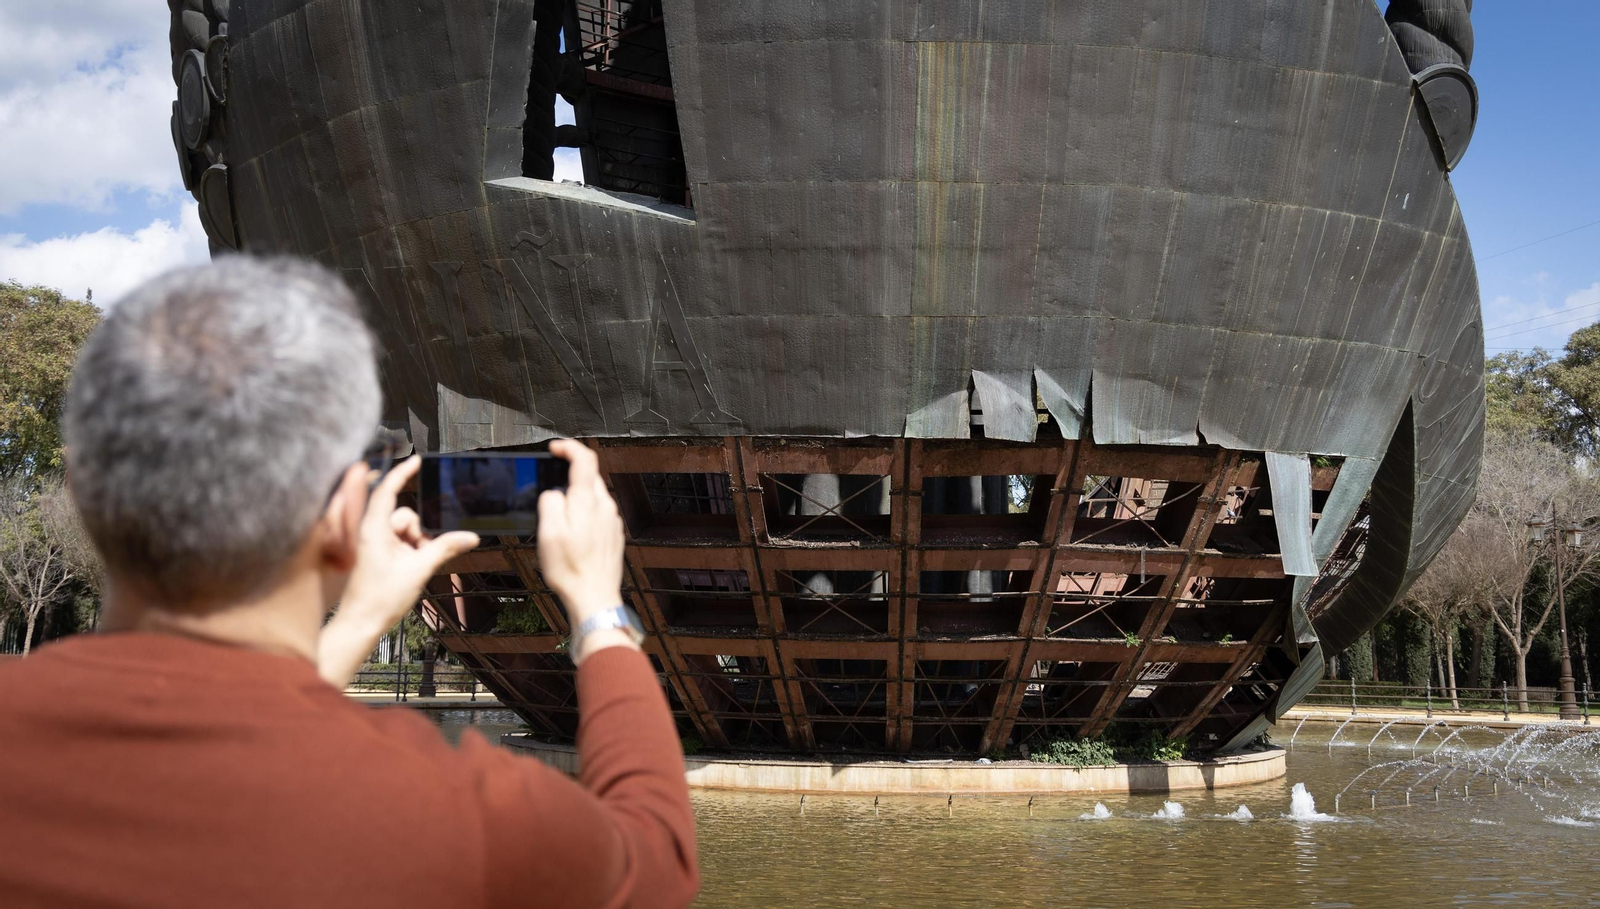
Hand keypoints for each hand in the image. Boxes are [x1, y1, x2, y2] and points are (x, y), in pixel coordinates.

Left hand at [318, 456, 478, 685]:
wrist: (362, 624)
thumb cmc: (380, 598)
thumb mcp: (419, 569)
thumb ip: (445, 548)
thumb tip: (470, 537)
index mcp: (374, 529)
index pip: (388, 490)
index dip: (402, 473)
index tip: (417, 460)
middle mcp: (370, 532)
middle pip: (403, 514)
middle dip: (418, 530)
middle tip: (422, 552)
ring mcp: (372, 543)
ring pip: (403, 529)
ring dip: (415, 543)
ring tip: (415, 565)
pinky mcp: (375, 554)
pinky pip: (398, 541)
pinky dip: (409, 549)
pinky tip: (411, 567)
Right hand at [538, 440, 626, 631]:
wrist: (594, 598)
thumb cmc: (570, 569)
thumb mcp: (548, 532)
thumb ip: (550, 503)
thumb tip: (553, 492)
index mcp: (588, 502)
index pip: (585, 459)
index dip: (569, 448)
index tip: (554, 449)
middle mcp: (606, 507)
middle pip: (589, 478)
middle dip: (568, 477)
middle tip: (548, 490)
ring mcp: (612, 521)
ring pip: (593, 497)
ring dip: (575, 499)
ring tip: (557, 521)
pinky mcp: (614, 535)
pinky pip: (597, 515)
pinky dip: (583, 516)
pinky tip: (572, 536)